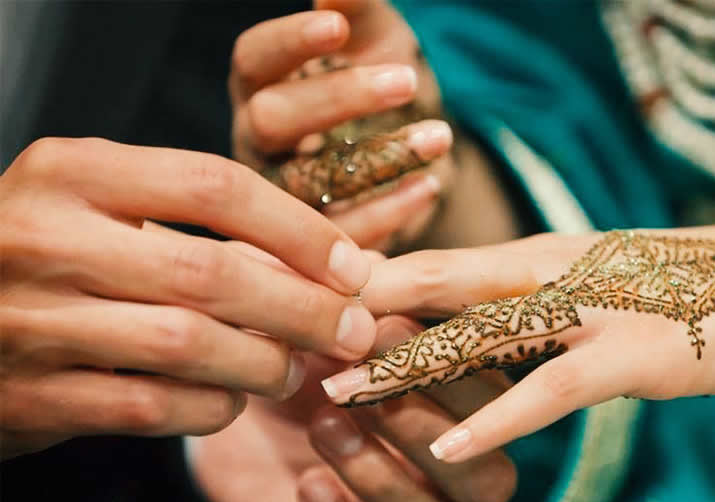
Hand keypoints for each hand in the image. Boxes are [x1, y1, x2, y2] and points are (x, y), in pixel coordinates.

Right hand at [0, 138, 376, 457]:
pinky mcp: (27, 397)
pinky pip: (150, 407)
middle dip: (305, 308)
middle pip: (213, 271)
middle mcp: (45, 237)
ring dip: (263, 363)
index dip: (301, 231)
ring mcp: (28, 321)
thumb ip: (194, 222)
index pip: (215, 186)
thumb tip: (330, 264)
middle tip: (354, 331)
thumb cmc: (46, 252)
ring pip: (187, 345)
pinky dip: (209, 408)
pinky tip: (231, 402)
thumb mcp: (101, 206)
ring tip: (292, 369)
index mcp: (72, 172)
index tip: (353, 268)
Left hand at [190, 316, 515, 501]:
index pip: (493, 407)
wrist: (231, 422)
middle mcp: (455, 485)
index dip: (448, 372)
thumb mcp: (326, 319)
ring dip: (385, 480)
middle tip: (363, 389)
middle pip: (486, 480)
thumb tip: (384, 241)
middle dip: (425, 430)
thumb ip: (363, 291)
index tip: (387, 330)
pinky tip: (308, 487)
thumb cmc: (300, 359)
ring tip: (326, 425)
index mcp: (467, 421)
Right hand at [230, 0, 451, 250]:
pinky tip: (430, 185)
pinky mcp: (312, 246)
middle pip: (271, 119)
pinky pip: (341, 233)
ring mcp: (280, 199)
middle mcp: (257, 143)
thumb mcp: (380, 41)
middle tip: (407, 79)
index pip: (253, 60)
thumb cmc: (388, 83)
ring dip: (378, 156)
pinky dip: (389, 210)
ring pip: (305, 183)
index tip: (337, 27)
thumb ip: (358, 11)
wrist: (415, 154)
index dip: (290, 43)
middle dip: (338, 97)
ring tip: (440, 136)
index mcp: (261, 87)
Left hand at [321, 224, 714, 460]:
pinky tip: (448, 449)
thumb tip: (469, 326)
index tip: (309, 294)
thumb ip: (529, 301)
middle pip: (443, 286)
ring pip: (483, 337)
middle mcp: (557, 270)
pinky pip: (550, 392)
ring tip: (339, 390)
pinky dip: (497, 419)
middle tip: (294, 329)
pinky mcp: (631, 357)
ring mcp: (593, 310)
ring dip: (408, 365)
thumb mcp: (593, 282)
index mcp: (543, 253)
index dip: (373, 277)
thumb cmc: (678, 287)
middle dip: (367, 311)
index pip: (442, 262)